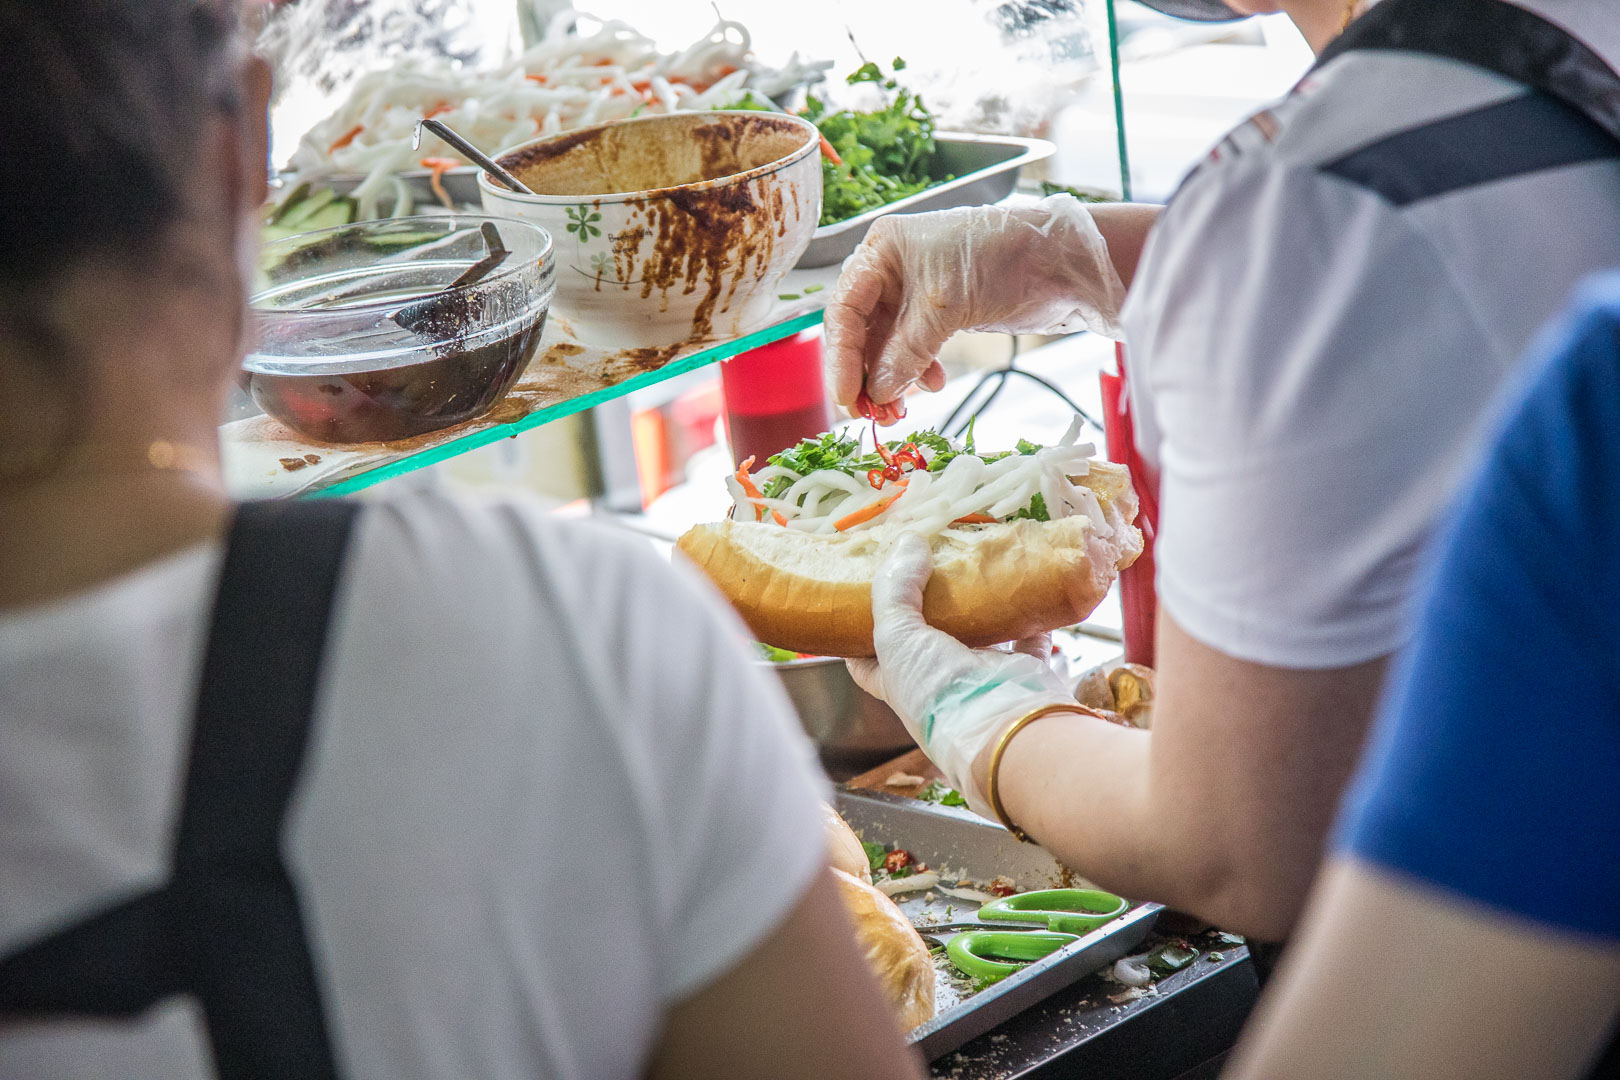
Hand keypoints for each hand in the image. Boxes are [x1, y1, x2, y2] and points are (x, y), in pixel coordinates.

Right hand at [824, 194, 1127, 410]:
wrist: (1060, 258)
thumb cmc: (999, 260)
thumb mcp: (945, 308)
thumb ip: (905, 352)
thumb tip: (878, 394)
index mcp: (882, 251)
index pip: (844, 309)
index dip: (841, 357)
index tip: (846, 398)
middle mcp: (892, 269)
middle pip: (860, 331)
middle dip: (865, 375)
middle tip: (872, 416)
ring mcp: (915, 291)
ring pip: (887, 345)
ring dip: (890, 381)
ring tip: (899, 412)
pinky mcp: (940, 312)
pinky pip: (913, 348)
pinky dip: (918, 371)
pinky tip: (934, 385)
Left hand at [848, 533, 1075, 816]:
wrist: (1003, 726)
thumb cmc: (936, 690)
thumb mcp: (896, 636)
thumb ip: (896, 589)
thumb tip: (908, 543)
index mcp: (898, 683)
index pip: (866, 661)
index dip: (858, 633)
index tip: (858, 598)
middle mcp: (937, 682)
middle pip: (926, 639)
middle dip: (926, 607)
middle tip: (924, 564)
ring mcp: (980, 677)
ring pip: (977, 634)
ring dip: (975, 605)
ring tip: (967, 564)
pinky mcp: (1021, 670)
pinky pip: (1026, 636)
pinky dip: (1026, 613)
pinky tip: (1020, 584)